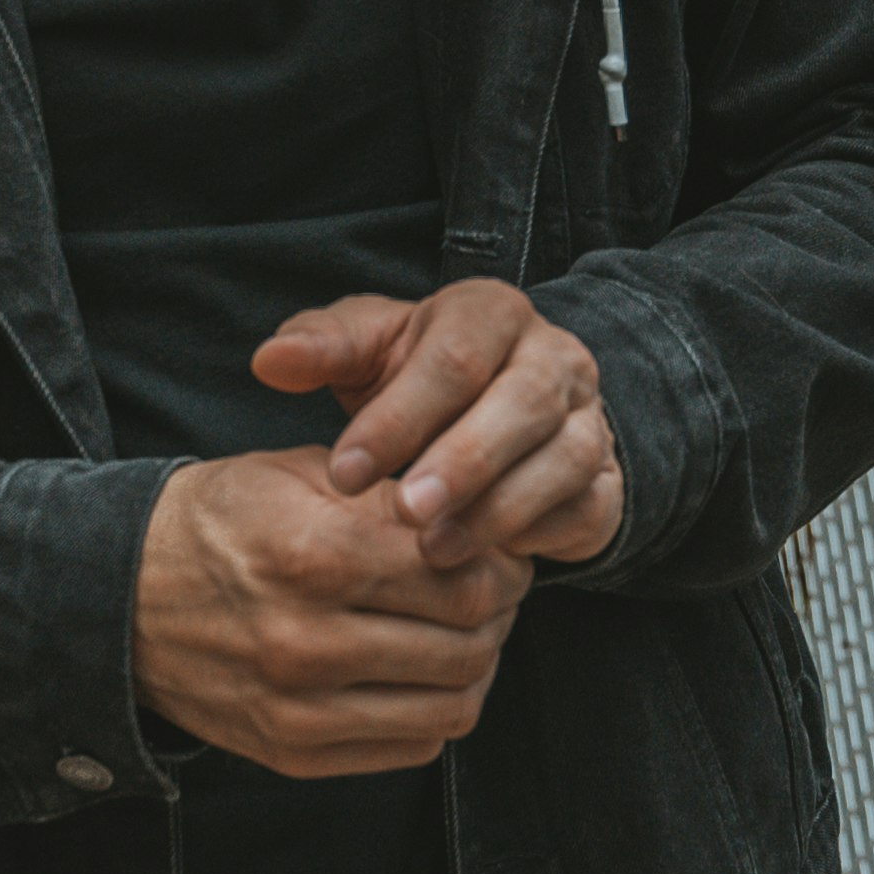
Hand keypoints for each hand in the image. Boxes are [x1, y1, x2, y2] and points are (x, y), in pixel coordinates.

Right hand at [131, 449, 529, 780]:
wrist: (121, 595)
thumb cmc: (221, 521)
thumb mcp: (301, 476)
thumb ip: (392, 498)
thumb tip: (483, 523)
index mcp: (315, 555)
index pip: (462, 577)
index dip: (502, 565)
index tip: (502, 554)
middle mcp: (308, 641)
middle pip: (467, 645)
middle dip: (499, 615)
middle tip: (494, 592)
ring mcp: (300, 708)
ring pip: (452, 707)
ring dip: (476, 668)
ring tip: (465, 634)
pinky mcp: (293, 754)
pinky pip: (410, 748)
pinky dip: (434, 712)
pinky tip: (423, 674)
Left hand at [255, 278, 626, 574]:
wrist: (493, 416)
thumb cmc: (414, 377)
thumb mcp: (366, 351)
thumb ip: (320, 348)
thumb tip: (269, 360)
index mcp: (491, 311)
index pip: (454, 357)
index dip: (398, 416)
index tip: (343, 473)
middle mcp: (554, 356)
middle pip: (521, 402)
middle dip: (460, 461)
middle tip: (404, 512)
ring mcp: (588, 418)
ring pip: (562, 458)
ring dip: (498, 509)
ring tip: (434, 550)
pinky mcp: (605, 478)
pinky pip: (586, 507)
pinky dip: (539, 535)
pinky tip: (484, 561)